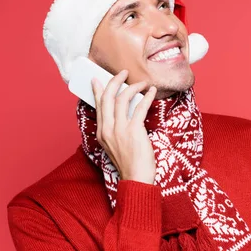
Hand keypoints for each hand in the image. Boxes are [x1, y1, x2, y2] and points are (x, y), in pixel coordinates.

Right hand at [91, 70, 157, 184]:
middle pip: (108, 98)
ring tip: (142, 83)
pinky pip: (140, 107)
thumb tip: (122, 112)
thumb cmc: (130, 163)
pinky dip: (147, 97)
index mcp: (102, 133)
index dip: (99, 90)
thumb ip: (115, 129)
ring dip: (133, 87)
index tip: (98, 79)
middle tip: (123, 72)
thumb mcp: (115, 145)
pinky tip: (152, 91)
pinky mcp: (134, 131)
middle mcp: (108, 129)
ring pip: (122, 99)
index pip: (98, 106)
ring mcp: (120, 130)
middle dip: (115, 81)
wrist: (136, 178)